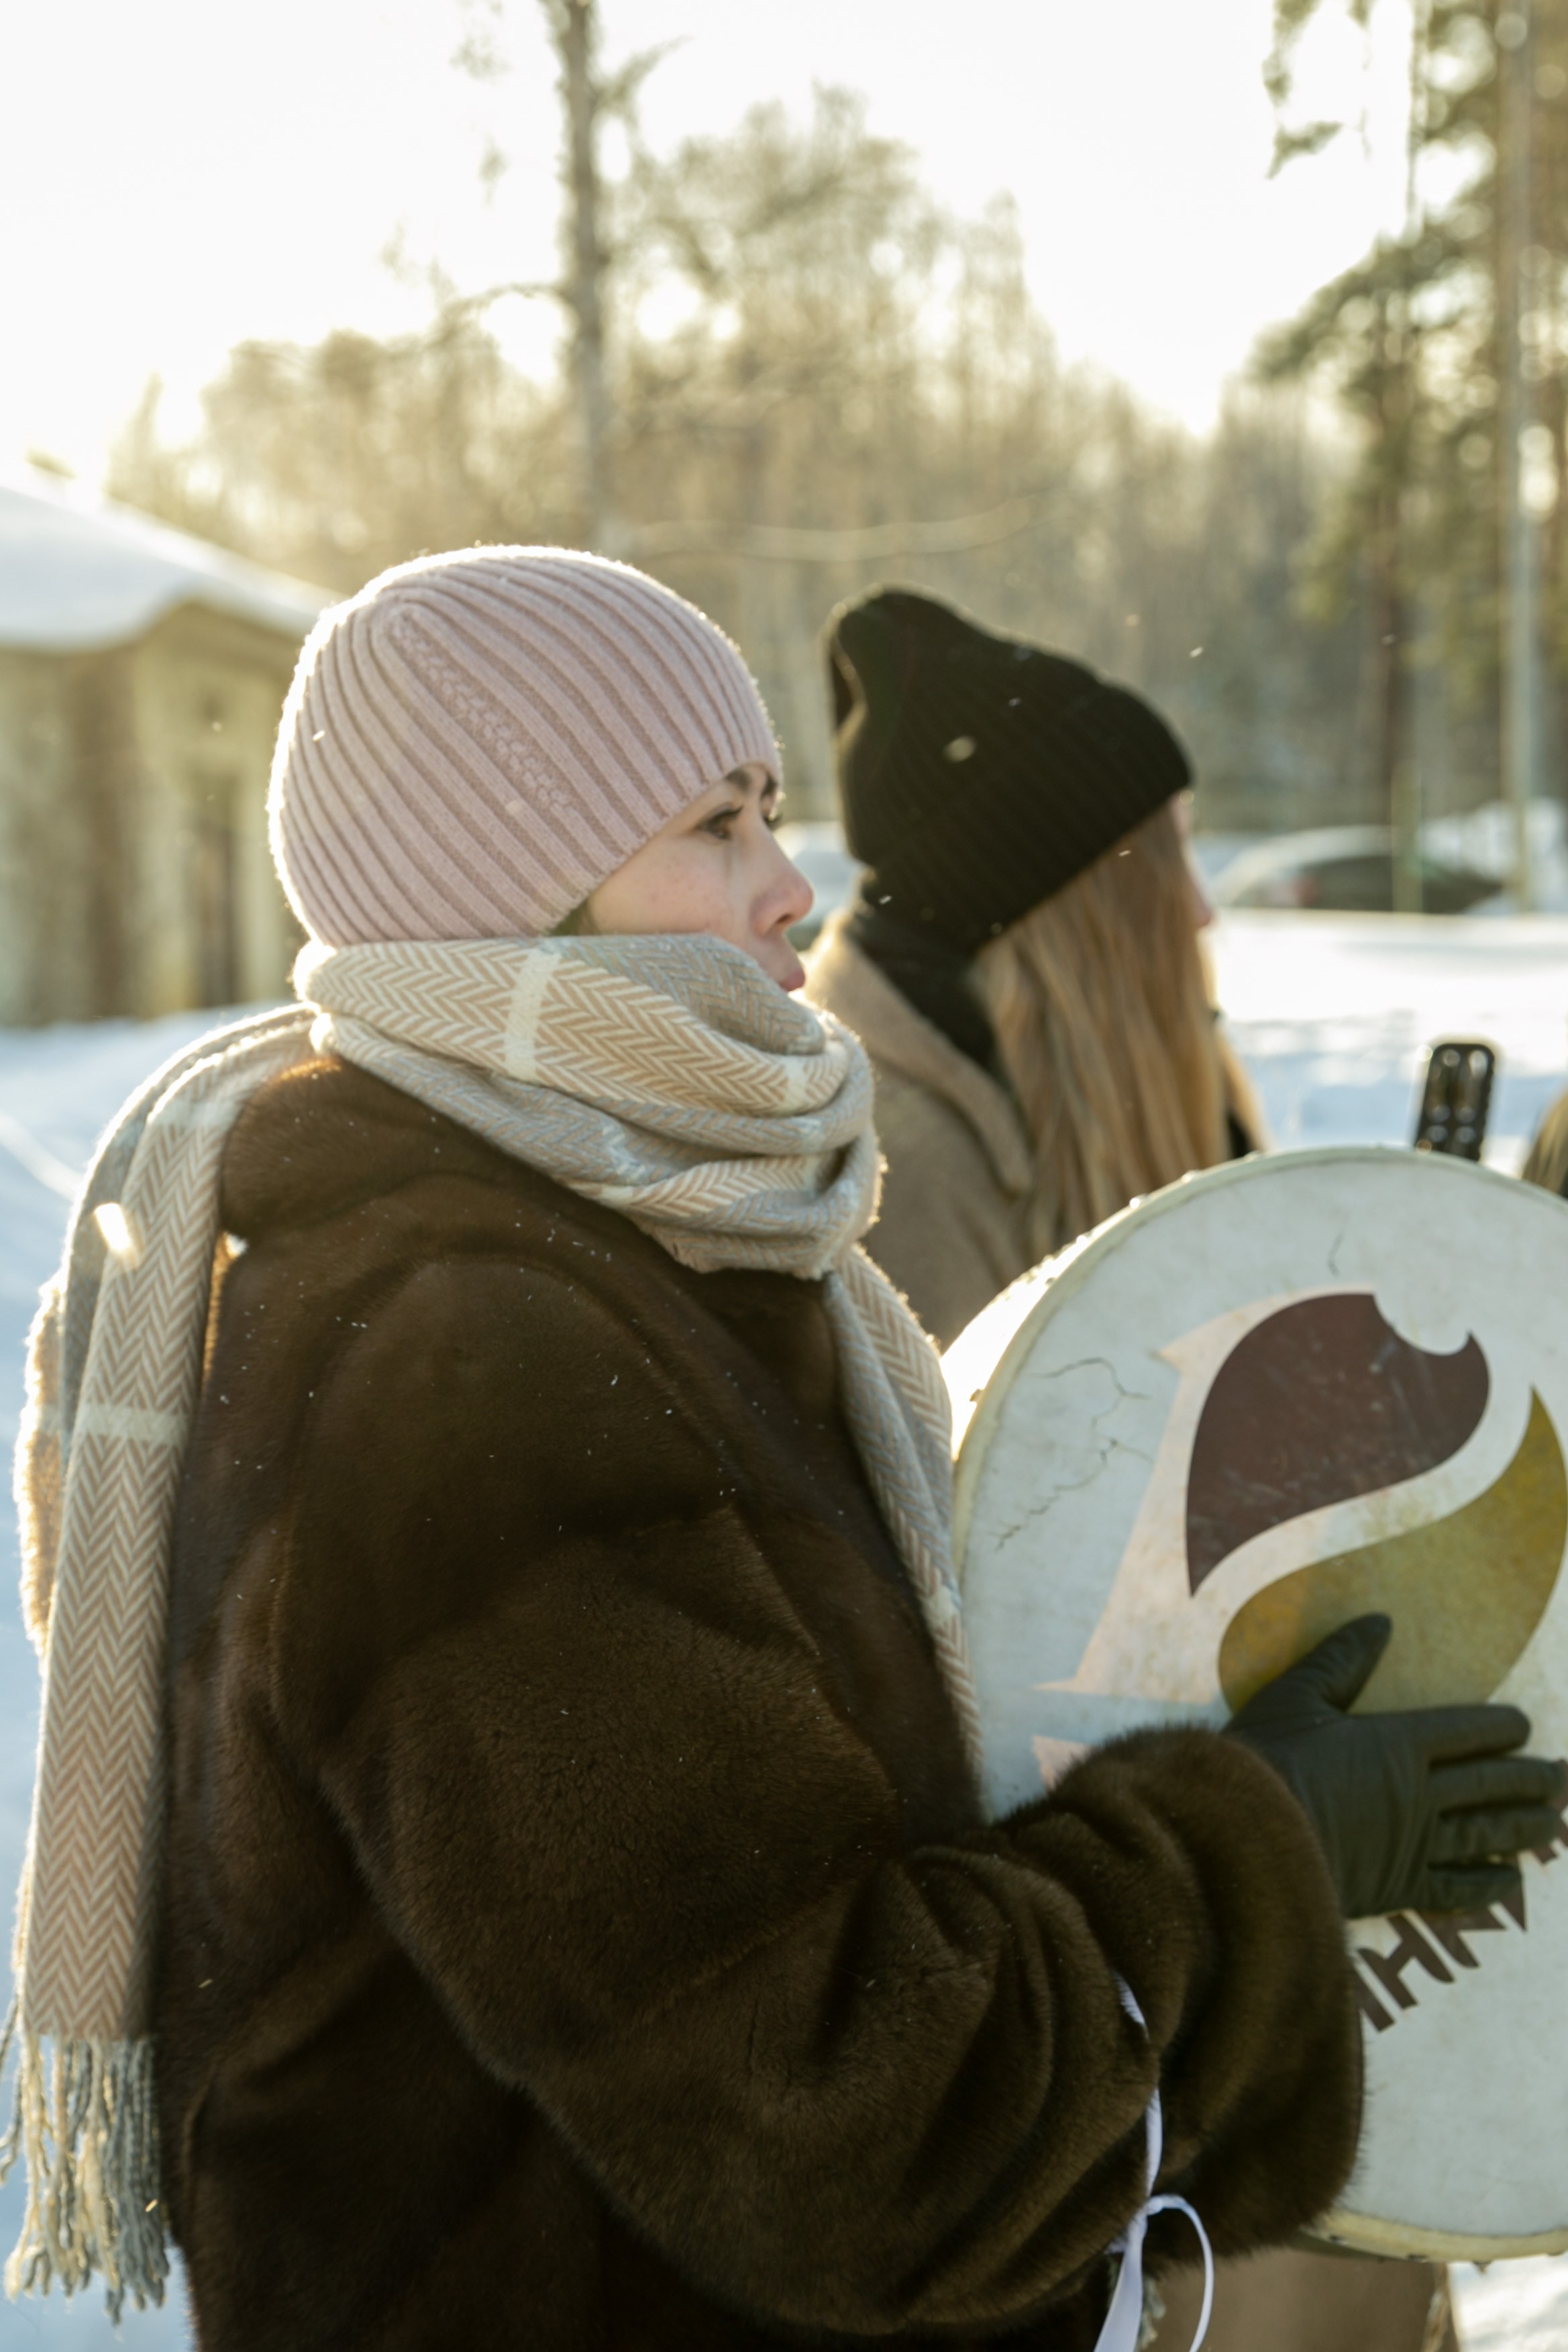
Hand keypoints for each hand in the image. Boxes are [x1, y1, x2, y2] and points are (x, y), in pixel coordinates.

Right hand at [1225, 1614, 1567, 1918]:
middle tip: (1563, 1777)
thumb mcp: (1297, 1696)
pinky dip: (1489, 1883)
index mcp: (1400, 1742)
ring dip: (1525, 1826)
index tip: (1525, 1728)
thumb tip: (1380, 1621)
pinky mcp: (1400, 1886)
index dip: (1501, 1728)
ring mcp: (1416, 1843)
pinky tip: (1510, 1881)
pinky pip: (1459, 1886)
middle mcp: (1421, 1792)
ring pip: (1487, 1832)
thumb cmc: (1267, 1760)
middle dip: (1532, 1778)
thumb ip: (1341, 1659)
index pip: (1468, 1731)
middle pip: (1491, 1782)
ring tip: (1554, 1823)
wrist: (1247, 1837)